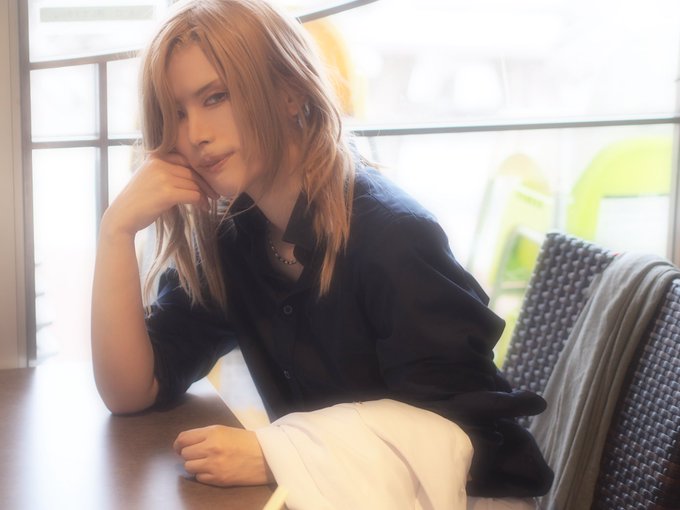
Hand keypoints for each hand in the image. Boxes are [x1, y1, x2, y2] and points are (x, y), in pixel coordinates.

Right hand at [103, 152, 219, 237]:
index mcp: (156, 157)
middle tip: (215, 194)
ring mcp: (163, 177)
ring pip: (194, 184)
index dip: (200, 172)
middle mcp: (159, 164)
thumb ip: (168, 172)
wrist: (122, 217)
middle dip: (206, 184)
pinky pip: (193, 195)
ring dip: (204, 195)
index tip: (208, 183)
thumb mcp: (151, 178)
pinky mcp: (167, 193)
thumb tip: (195, 177)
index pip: (186, 161)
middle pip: (192, 172)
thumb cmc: (138, 201)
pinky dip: (201, 202)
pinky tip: (203, 208)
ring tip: (209, 204)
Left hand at [173, 425, 273, 486]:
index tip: (179, 447)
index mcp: (212, 432)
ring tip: (206, 462)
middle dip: (188, 454)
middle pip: (184, 453)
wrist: (266, 456)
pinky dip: (203, 474)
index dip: (178, 444)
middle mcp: (210, 448)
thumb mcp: (225, 430)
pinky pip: (199, 478)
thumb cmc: (246, 441)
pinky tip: (214, 470)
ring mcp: (213, 465)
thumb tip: (185, 444)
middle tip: (198, 454)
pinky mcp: (217, 479)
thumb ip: (205, 435)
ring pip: (189, 467)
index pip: (183, 439)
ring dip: (195, 465)